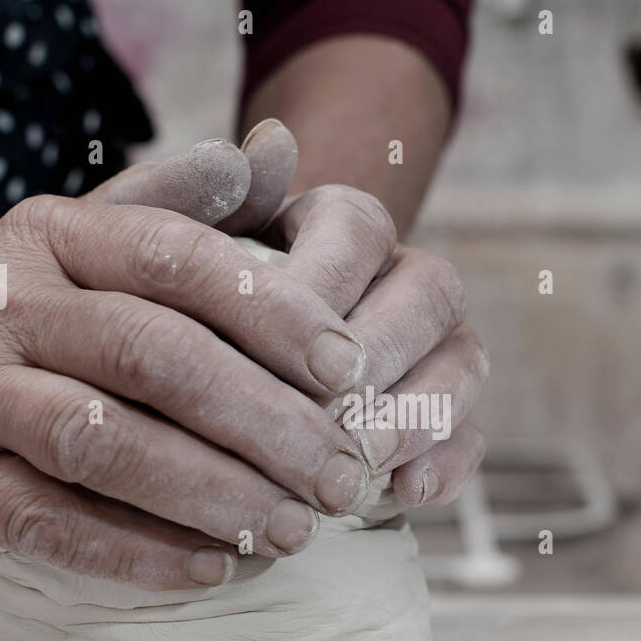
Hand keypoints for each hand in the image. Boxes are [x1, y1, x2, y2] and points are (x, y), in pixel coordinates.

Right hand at [0, 139, 378, 589]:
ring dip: (210, 494)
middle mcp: (6, 302)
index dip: (272, 312)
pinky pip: (42, 522)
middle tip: (342, 479)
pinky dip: (133, 552)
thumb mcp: (87, 237)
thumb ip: (181, 199)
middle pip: (153, 356)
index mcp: (55, 234)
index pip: (176, 259)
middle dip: (264, 423)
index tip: (351, 371)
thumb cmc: (21, 314)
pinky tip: (211, 572)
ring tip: (292, 533)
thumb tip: (279, 150)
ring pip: (99, 442)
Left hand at [122, 120, 489, 509]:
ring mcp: (432, 350)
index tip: (268, 338)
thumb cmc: (182, 312)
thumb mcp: (170, 253)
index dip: (323, 283)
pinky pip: (469, 437)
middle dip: (381, 352)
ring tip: (361, 459)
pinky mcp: (443, 420)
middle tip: (325, 408)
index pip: (358, 228)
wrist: (204, 382)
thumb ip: (207, 197)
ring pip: (463, 361)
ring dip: (418, 411)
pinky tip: (407, 496)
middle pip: (431, 291)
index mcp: (342, 225)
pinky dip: (447, 465)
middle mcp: (399, 279)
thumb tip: (270, 144)